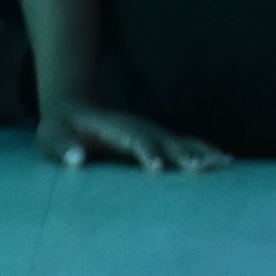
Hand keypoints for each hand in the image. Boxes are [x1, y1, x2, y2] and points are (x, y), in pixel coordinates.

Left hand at [42, 96, 230, 173]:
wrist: (72, 107)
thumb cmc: (59, 129)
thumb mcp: (52, 137)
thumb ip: (62, 147)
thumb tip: (75, 158)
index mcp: (113, 127)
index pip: (133, 139)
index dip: (146, 151)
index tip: (158, 168)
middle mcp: (137, 127)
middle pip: (165, 138)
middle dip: (183, 152)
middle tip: (200, 169)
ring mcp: (149, 131)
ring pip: (180, 140)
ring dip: (201, 150)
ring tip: (223, 162)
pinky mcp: (156, 139)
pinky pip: (185, 143)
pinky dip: (204, 149)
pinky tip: (223, 160)